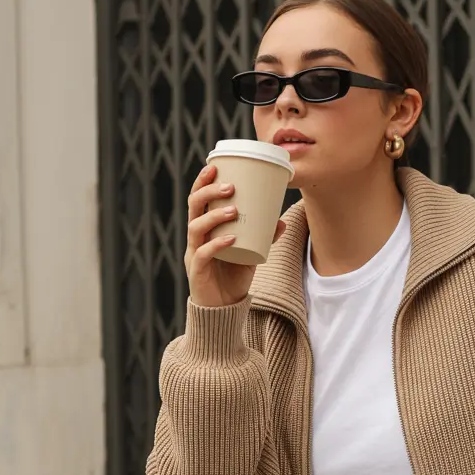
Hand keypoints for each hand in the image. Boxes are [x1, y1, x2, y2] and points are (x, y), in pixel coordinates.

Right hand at [185, 163, 285, 307]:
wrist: (223, 308)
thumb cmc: (233, 277)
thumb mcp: (250, 254)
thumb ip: (262, 238)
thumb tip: (280, 221)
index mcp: (204, 229)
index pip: (197, 200)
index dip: (202, 182)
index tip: (214, 166)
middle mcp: (196, 238)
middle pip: (193, 207)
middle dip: (209, 192)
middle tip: (230, 186)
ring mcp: (194, 254)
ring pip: (196, 228)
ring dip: (215, 216)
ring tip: (234, 209)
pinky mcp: (197, 271)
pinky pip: (204, 254)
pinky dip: (217, 244)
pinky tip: (231, 239)